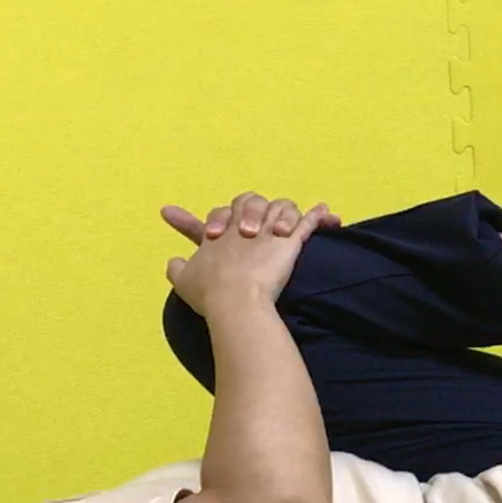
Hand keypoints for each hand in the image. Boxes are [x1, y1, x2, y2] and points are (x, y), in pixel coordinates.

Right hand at [162, 193, 333, 315]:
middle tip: (249, 230)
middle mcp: (243, 227)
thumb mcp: (184, 282)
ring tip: (284, 229)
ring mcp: (268, 232)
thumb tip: (172, 260)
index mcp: (219, 234)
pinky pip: (308, 223)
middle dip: (251, 209)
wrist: (235, 301)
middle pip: (249, 201)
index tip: (216, 230)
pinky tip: (329, 216)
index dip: (214, 219)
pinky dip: (319, 217)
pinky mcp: (289, 241)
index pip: (215, 215)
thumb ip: (177, 268)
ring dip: (284, 214)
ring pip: (279, 207)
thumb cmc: (210, 293)